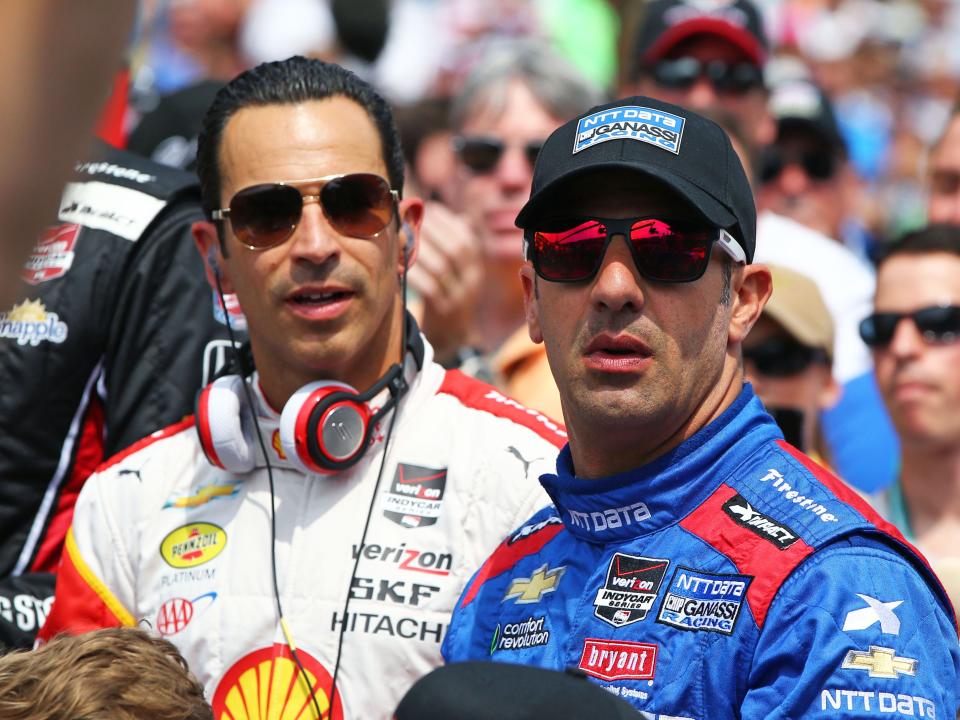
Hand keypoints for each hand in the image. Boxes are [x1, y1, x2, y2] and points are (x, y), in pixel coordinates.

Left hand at [407, 202, 482, 363]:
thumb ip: (458, 247)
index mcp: (475, 268)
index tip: (431, 209)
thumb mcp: (460, 273)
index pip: (467, 239)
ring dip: (420, 250)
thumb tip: (460, 216)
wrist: (453, 336)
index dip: (449, 222)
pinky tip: (402, 264)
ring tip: (402, 238)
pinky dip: (415, 273)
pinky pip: (430, 288)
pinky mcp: (443, 311)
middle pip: (456, 250)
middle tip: (411, 219)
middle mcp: (472, 281)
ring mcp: (459, 297)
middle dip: (433, 231)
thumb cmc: (449, 295)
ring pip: (442, 267)